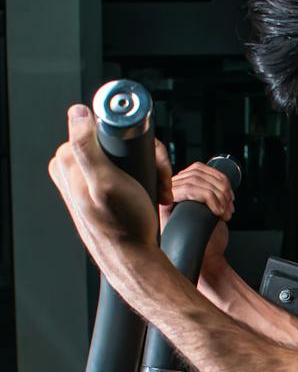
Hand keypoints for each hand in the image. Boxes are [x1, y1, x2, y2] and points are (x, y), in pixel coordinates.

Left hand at [49, 106, 159, 277]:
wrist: (136, 258)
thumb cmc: (125, 228)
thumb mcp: (105, 183)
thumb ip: (84, 147)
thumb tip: (78, 113)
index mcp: (66, 162)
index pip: (104, 128)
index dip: (133, 141)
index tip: (148, 162)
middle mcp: (73, 169)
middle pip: (117, 141)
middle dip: (146, 157)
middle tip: (157, 179)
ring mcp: (88, 178)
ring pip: (126, 155)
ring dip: (149, 168)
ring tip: (156, 188)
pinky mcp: (102, 188)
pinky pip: (128, 169)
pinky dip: (145, 176)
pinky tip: (149, 190)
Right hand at [157, 145, 234, 270]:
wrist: (206, 262)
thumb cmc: (210, 240)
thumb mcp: (214, 210)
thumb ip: (214, 192)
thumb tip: (223, 179)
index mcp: (181, 189)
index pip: (198, 168)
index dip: (219, 177)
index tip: (231, 196)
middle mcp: (170, 192)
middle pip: (197, 172)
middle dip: (221, 188)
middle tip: (230, 207)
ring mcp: (165, 199)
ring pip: (194, 180)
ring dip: (218, 195)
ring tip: (225, 212)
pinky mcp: (165, 209)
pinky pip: (189, 190)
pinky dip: (210, 198)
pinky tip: (217, 213)